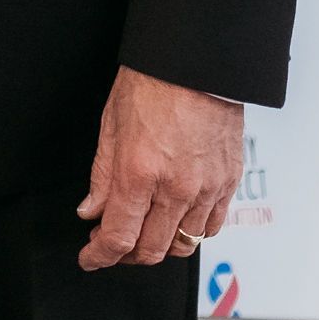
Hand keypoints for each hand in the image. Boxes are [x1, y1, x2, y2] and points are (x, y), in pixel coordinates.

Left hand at [77, 67, 242, 271]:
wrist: (196, 63)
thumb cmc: (152, 84)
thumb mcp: (111, 125)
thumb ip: (102, 175)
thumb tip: (92, 211)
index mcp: (139, 173)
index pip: (118, 238)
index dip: (100, 256)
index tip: (90, 257)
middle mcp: (175, 188)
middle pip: (151, 250)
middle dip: (126, 255)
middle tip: (113, 244)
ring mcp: (206, 189)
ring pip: (183, 245)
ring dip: (160, 246)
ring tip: (144, 232)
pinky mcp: (228, 183)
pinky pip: (212, 227)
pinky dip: (192, 232)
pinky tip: (177, 220)